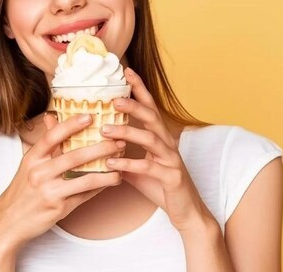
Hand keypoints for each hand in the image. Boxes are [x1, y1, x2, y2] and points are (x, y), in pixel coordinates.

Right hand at [0, 113, 123, 252]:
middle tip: (118, 141)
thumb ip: (45, 143)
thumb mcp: (29, 164)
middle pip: (74, 156)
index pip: (52, 137)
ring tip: (121, 164)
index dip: (71, 125)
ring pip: (85, 179)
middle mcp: (39, 173)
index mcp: (32, 158)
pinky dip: (100, 187)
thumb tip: (52, 116)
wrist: (9, 223)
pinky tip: (111, 181)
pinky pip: (85, 195)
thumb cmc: (22, 190)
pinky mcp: (59, 208)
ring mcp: (49, 192)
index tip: (90, 116)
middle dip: (101, 148)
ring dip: (107, 171)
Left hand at [100, 68, 213, 232]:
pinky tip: (112, 164)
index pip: (150, 106)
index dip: (139, 88)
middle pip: (151, 117)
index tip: (126, 71)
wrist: (186, 211)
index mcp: (160, 137)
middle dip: (133, 105)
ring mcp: (171, 159)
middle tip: (113, 99)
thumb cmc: (161, 185)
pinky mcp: (171, 176)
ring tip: (105, 130)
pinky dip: (129, 164)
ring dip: (127, 132)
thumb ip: (121, 154)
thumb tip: (96, 146)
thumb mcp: (137, 167)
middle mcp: (168, 143)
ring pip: (150, 139)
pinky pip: (149, 168)